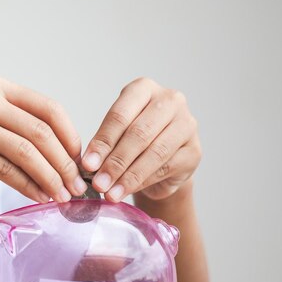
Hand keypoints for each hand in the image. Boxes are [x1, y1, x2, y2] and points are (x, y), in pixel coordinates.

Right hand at [0, 76, 86, 202]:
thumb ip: (17, 126)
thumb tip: (64, 156)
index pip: (49, 108)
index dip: (71, 136)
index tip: (80, 161)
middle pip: (41, 132)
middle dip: (65, 163)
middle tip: (78, 186)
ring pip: (27, 153)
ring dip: (51, 178)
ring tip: (63, 196)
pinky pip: (7, 171)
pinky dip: (29, 187)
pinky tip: (40, 198)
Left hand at [81, 77, 200, 201]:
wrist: (161, 158)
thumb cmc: (132, 140)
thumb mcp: (115, 134)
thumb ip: (105, 145)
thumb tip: (90, 166)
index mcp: (143, 89)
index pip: (120, 115)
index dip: (103, 142)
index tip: (87, 165)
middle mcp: (169, 101)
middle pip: (138, 133)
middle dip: (115, 162)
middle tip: (98, 183)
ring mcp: (187, 124)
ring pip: (154, 152)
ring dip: (128, 176)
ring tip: (110, 192)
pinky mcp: (194, 150)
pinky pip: (166, 168)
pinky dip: (143, 182)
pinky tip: (126, 191)